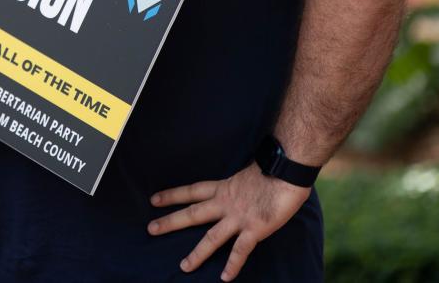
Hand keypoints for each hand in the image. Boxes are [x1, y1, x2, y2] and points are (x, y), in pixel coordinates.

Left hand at [148, 164, 310, 280]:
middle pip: (193, 213)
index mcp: (224, 187)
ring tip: (184, 267)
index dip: (173, 195)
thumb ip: (239, 185)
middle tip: (151, 229)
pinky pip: (241, 250)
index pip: (192, 191)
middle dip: (171, 222)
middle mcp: (226, 203)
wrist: (287, 168)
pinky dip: (233, 264)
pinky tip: (225, 277)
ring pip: (212, 237)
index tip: (154, 199)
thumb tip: (239, 188)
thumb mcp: (247, 173)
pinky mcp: (255, 228)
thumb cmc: (273, 168)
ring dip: (197, 253)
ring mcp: (239, 217)